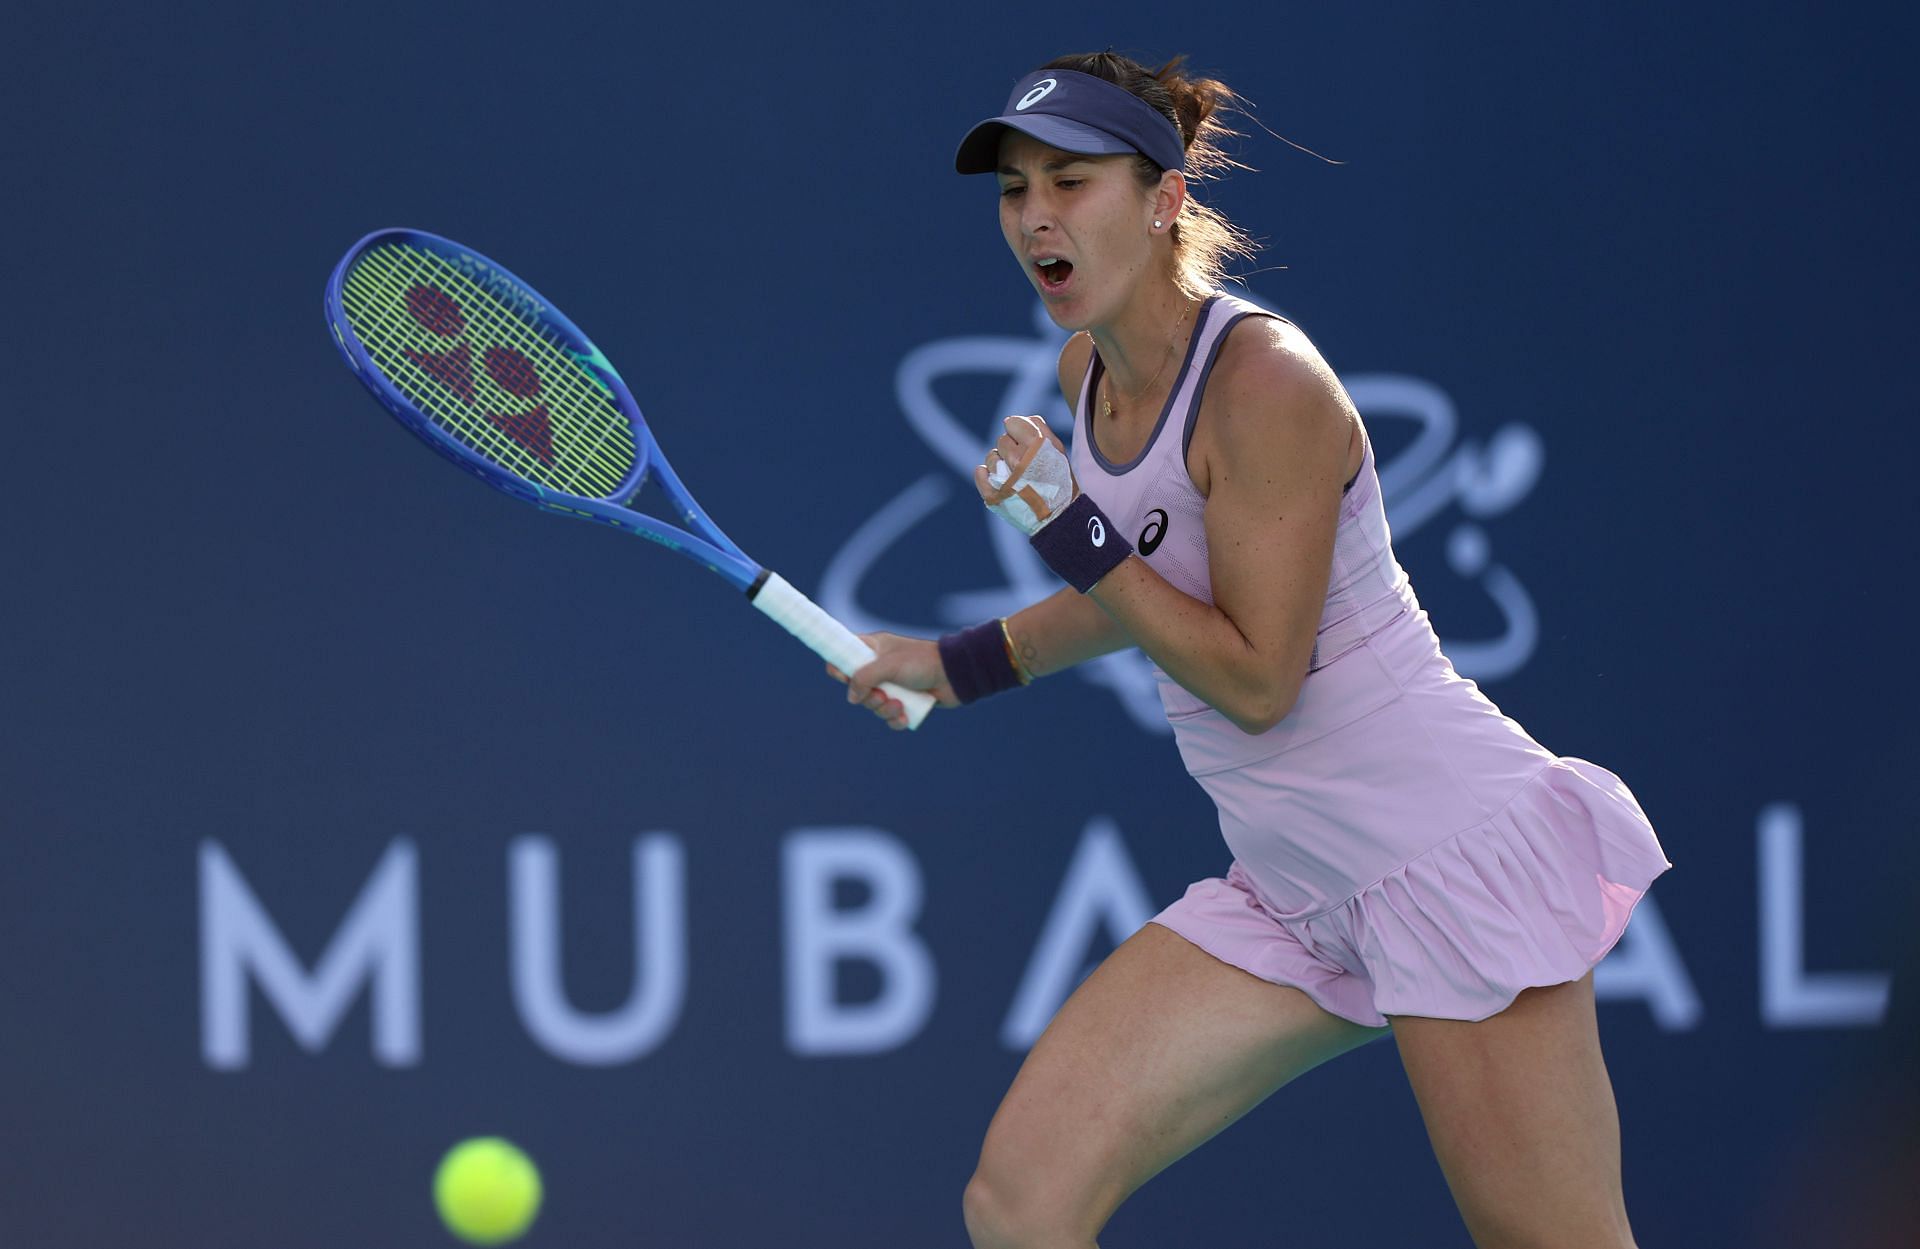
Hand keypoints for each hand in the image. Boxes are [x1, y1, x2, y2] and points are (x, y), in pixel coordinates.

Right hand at [826, 633, 960, 731]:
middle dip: (868, 698)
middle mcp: (880, 667)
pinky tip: (905, 716)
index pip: (844, 655)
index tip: (844, 677)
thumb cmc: (922, 662)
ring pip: (873, 705)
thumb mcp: (889, 665)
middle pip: (856, 688)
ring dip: (884, 710)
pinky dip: (895, 719)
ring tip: (899, 705)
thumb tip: (852, 697)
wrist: (955, 676)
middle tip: (881, 695)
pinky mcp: (904, 701)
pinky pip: (889, 717)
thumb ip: (865, 677)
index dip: (839, 667)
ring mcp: (892, 685)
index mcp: (874, 649)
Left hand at [974, 415, 1077, 534]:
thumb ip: (1038, 428)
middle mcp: (1018, 460)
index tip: (1026, 443)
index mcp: (1036, 446)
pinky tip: (998, 480)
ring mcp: (1004, 478)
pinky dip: (985, 475)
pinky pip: (980, 473)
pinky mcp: (993, 495)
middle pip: (1002, 440)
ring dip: (1000, 463)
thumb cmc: (1059, 481)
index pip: (1012, 422)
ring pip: (991, 456)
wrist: (1057, 517)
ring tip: (1016, 476)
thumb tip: (1011, 419)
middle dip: (1012, 449)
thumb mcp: (1057, 450)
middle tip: (1026, 465)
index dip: (1018, 431)